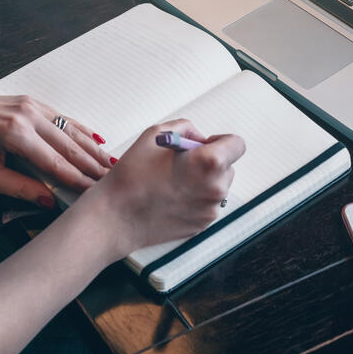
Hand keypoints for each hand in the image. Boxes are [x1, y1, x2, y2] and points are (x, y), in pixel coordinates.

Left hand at [0, 86, 112, 206]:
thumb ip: (18, 188)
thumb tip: (48, 201)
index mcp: (15, 134)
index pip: (55, 162)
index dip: (77, 179)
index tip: (94, 192)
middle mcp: (28, 115)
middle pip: (69, 145)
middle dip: (92, 164)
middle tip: (112, 180)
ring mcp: (32, 105)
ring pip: (71, 130)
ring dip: (92, 148)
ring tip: (111, 164)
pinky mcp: (33, 101)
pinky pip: (63, 118)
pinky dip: (82, 130)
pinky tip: (97, 140)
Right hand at [78, 118, 245, 257]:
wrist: (116, 217)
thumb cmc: (132, 175)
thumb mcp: (155, 134)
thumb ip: (186, 128)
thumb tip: (199, 138)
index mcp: (209, 162)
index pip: (237, 144)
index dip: (220, 141)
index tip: (203, 145)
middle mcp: (216, 188)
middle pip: (228, 166)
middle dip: (210, 161)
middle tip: (182, 163)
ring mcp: (210, 209)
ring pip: (217, 186)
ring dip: (204, 180)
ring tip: (173, 181)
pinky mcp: (202, 225)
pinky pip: (207, 203)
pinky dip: (196, 197)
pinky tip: (171, 196)